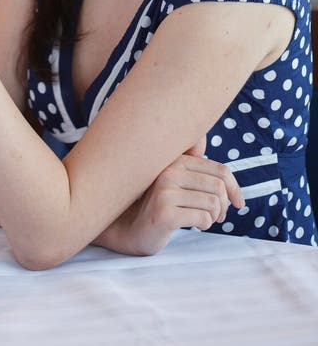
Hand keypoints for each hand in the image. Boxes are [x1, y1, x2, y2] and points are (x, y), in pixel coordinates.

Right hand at [96, 136, 244, 255]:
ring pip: (213, 204)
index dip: (234, 188)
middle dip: (224, 206)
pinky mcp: (164, 212)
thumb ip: (192, 165)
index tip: (238, 203)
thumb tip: (205, 139)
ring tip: (203, 220)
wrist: (129, 228)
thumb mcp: (175, 180)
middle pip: (219, 187)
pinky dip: (204, 225)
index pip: (219, 170)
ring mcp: (165, 191)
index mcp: (175, 160)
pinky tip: (194, 225)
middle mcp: (169, 170)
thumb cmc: (158, 204)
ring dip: (214, 217)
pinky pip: (202, 218)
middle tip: (217, 216)